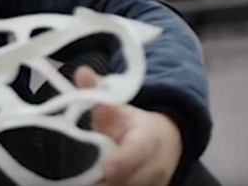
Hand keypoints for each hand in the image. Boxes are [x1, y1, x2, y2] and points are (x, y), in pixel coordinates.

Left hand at [74, 67, 181, 185]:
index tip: (106, 168)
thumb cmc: (134, 124)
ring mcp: (154, 183)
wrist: (166, 141)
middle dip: (107, 178)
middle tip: (86, 173)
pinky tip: (98, 181)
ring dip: (108, 185)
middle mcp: (156, 165)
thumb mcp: (117, 106)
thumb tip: (81, 72)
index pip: (138, 151)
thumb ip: (97, 92)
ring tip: (91, 176)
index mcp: (149, 138)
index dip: (122, 161)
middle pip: (130, 178)